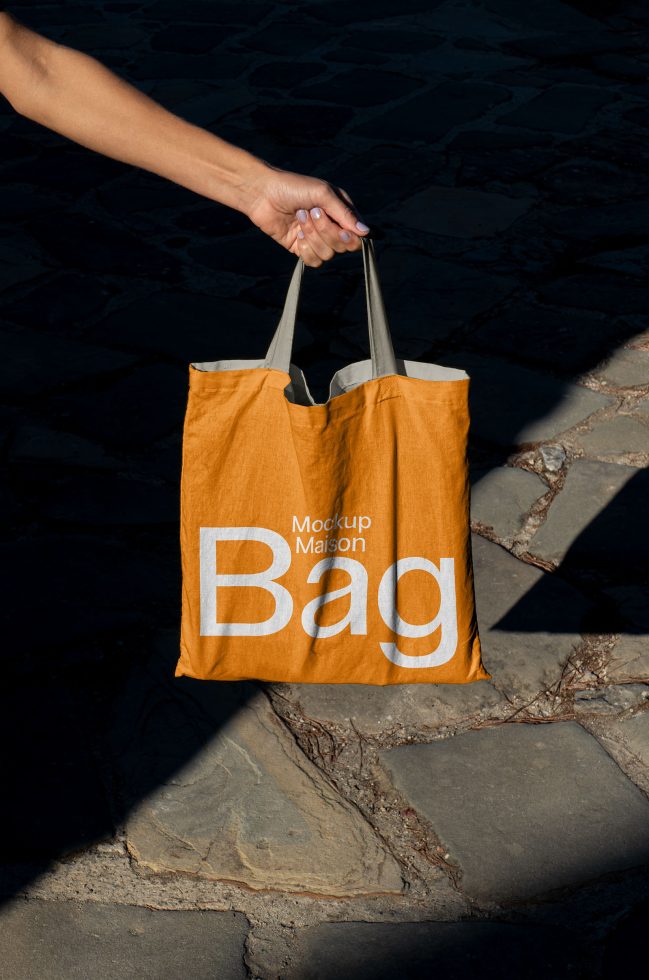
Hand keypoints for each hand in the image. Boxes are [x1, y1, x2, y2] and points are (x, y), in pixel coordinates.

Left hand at [243, 161, 369, 266]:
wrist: (263, 194)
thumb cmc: (294, 187)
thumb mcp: (323, 194)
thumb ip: (344, 214)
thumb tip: (366, 233)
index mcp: (341, 212)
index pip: (357, 236)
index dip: (350, 237)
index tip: (341, 230)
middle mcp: (332, 227)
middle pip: (343, 247)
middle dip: (326, 232)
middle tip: (312, 213)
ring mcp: (317, 240)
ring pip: (327, 254)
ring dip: (312, 236)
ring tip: (300, 218)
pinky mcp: (302, 249)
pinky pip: (314, 261)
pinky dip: (305, 248)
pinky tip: (296, 233)